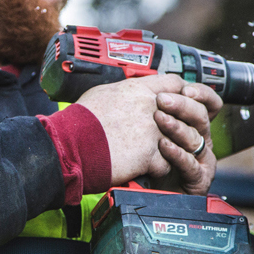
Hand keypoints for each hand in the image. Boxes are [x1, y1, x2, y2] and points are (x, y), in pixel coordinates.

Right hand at [75, 74, 191, 184]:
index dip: (178, 94)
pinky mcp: (149, 156)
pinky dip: (156, 169)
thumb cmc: (79, 122)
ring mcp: (152, 132)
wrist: (70, 146)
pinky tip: (143, 168)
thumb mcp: (101, 94)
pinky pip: (166, 164)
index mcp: (138, 90)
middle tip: (169, 133)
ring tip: (154, 153)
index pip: (174, 84)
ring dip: (169, 148)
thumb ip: (123, 92)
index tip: (175, 104)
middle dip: (179, 124)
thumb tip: (127, 92)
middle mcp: (150, 108)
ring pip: (178, 140)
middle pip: (183, 112)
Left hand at [152, 83, 221, 194]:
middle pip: (201, 117)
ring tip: (160, 119)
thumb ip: (157, 108)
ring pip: (195, 138)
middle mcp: (201, 139)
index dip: (201, 94)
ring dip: (177, 127)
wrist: (149, 192)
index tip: (184, 89)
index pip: (208, 103)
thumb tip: (152, 86)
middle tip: (163, 100)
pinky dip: (177, 154)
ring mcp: (201, 159)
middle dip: (182, 106)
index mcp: (194, 124)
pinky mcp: (198, 179)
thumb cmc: (150, 158)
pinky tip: (164, 146)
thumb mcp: (152, 128)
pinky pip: (191, 164)